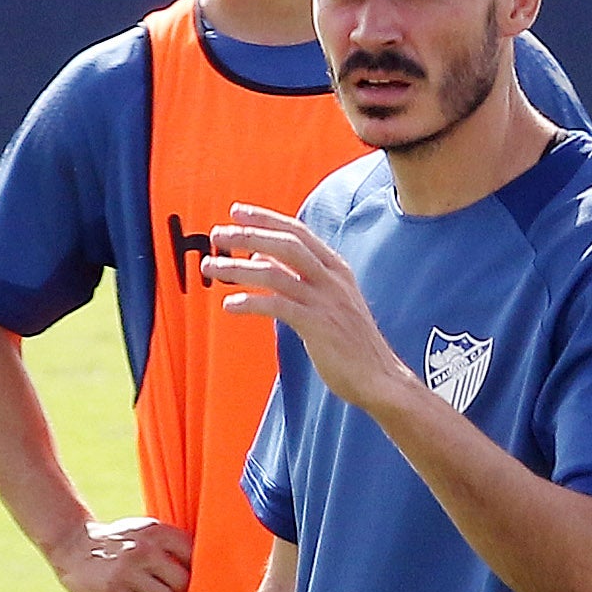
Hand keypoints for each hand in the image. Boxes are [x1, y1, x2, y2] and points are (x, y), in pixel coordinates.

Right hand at [49, 515, 191, 591]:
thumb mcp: (144, 531)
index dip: (195, 573)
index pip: (194, 556)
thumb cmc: (117, 543)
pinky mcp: (113, 590)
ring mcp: (128, 569)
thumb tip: (206, 570)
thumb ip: (170, 545)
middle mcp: (145, 549)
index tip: (185, 580)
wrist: (71, 543)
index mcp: (157, 532)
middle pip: (183, 582)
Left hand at [203, 205, 415, 413]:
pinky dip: (250, 302)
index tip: (237, 212)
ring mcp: (326, 302)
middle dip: (247, 235)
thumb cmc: (352, 344)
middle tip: (217, 235)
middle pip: (285, 244)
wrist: (380, 379)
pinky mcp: (318, 325)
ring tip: (211, 268)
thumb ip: (298, 279)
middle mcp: (332, 280)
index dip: (265, 219)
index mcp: (337, 270)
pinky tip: (231, 305)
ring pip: (274, 272)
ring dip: (237, 267)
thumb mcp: (330, 302)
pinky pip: (277, 305)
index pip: (297, 232)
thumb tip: (260, 259)